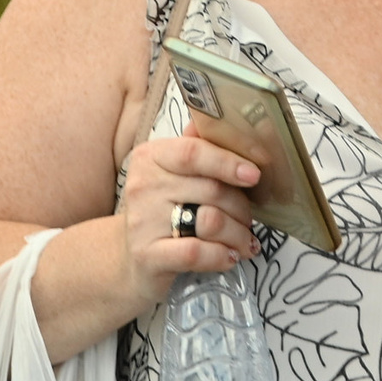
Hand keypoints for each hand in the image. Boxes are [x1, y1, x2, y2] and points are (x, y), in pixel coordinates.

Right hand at [117, 134, 259, 308]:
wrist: (128, 257)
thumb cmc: (160, 212)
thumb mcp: (172, 175)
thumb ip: (197, 149)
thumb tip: (229, 123)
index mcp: (151, 157)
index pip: (193, 152)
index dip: (228, 162)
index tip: (254, 175)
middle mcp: (143, 186)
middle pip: (211, 189)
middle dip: (241, 207)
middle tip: (249, 219)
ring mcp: (142, 222)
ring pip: (210, 221)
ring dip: (238, 234)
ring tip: (244, 241)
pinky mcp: (147, 256)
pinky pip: (197, 252)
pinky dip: (222, 256)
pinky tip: (230, 257)